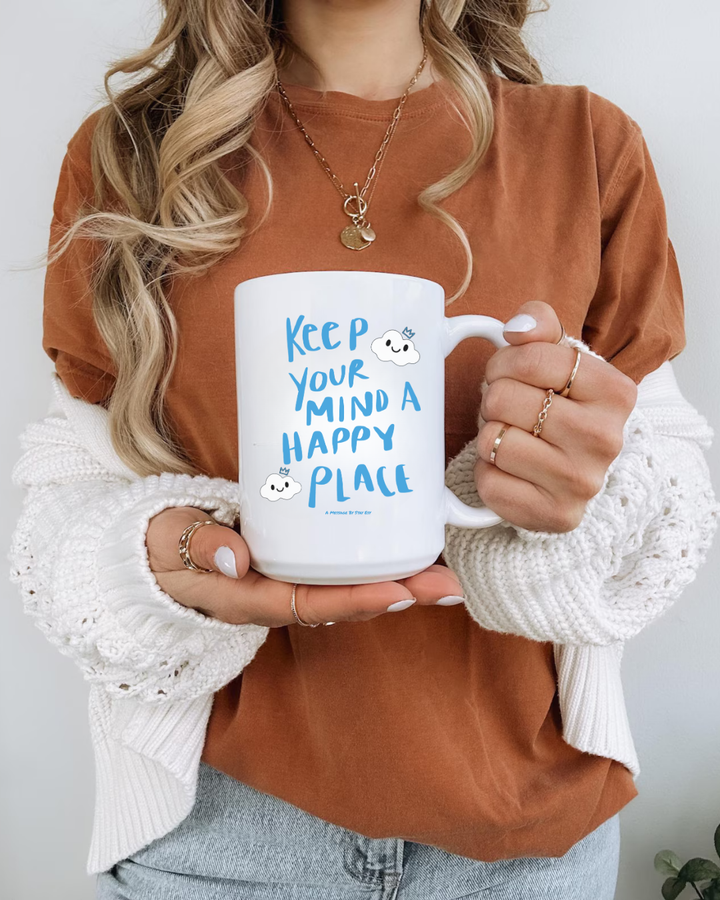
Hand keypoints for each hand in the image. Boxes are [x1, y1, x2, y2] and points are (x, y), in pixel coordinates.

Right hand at [146, 506, 464, 625]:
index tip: (401, 591)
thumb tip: (236, 557)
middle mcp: (274, 597)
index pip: (310, 603)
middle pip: (343, 602)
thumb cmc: (159, 547)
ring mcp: (284, 583)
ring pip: (347, 589)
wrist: (149, 552)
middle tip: (448, 585)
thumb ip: (199, 547)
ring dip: (395, 583)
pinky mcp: (290, 565)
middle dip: (397, 594)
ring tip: (442, 574)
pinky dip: (372, 566)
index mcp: (246, 598)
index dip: (357, 600)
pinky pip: (336, 572)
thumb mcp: (167, 542)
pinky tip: (402, 553)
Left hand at [475, 300, 637, 532]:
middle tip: (510, 411)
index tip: (509, 373)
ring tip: (512, 439)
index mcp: (615, 392)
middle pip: (502, 398)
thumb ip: (540, 325)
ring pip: (492, 441)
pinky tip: (511, 471)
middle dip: (494, 400)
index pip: (532, 357)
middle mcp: (605, 439)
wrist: (576, 474)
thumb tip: (518, 328)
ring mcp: (582, 482)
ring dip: (490, 436)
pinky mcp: (555, 516)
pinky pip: (489, 483)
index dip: (505, 362)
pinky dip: (488, 474)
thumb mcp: (560, 359)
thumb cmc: (561, 409)